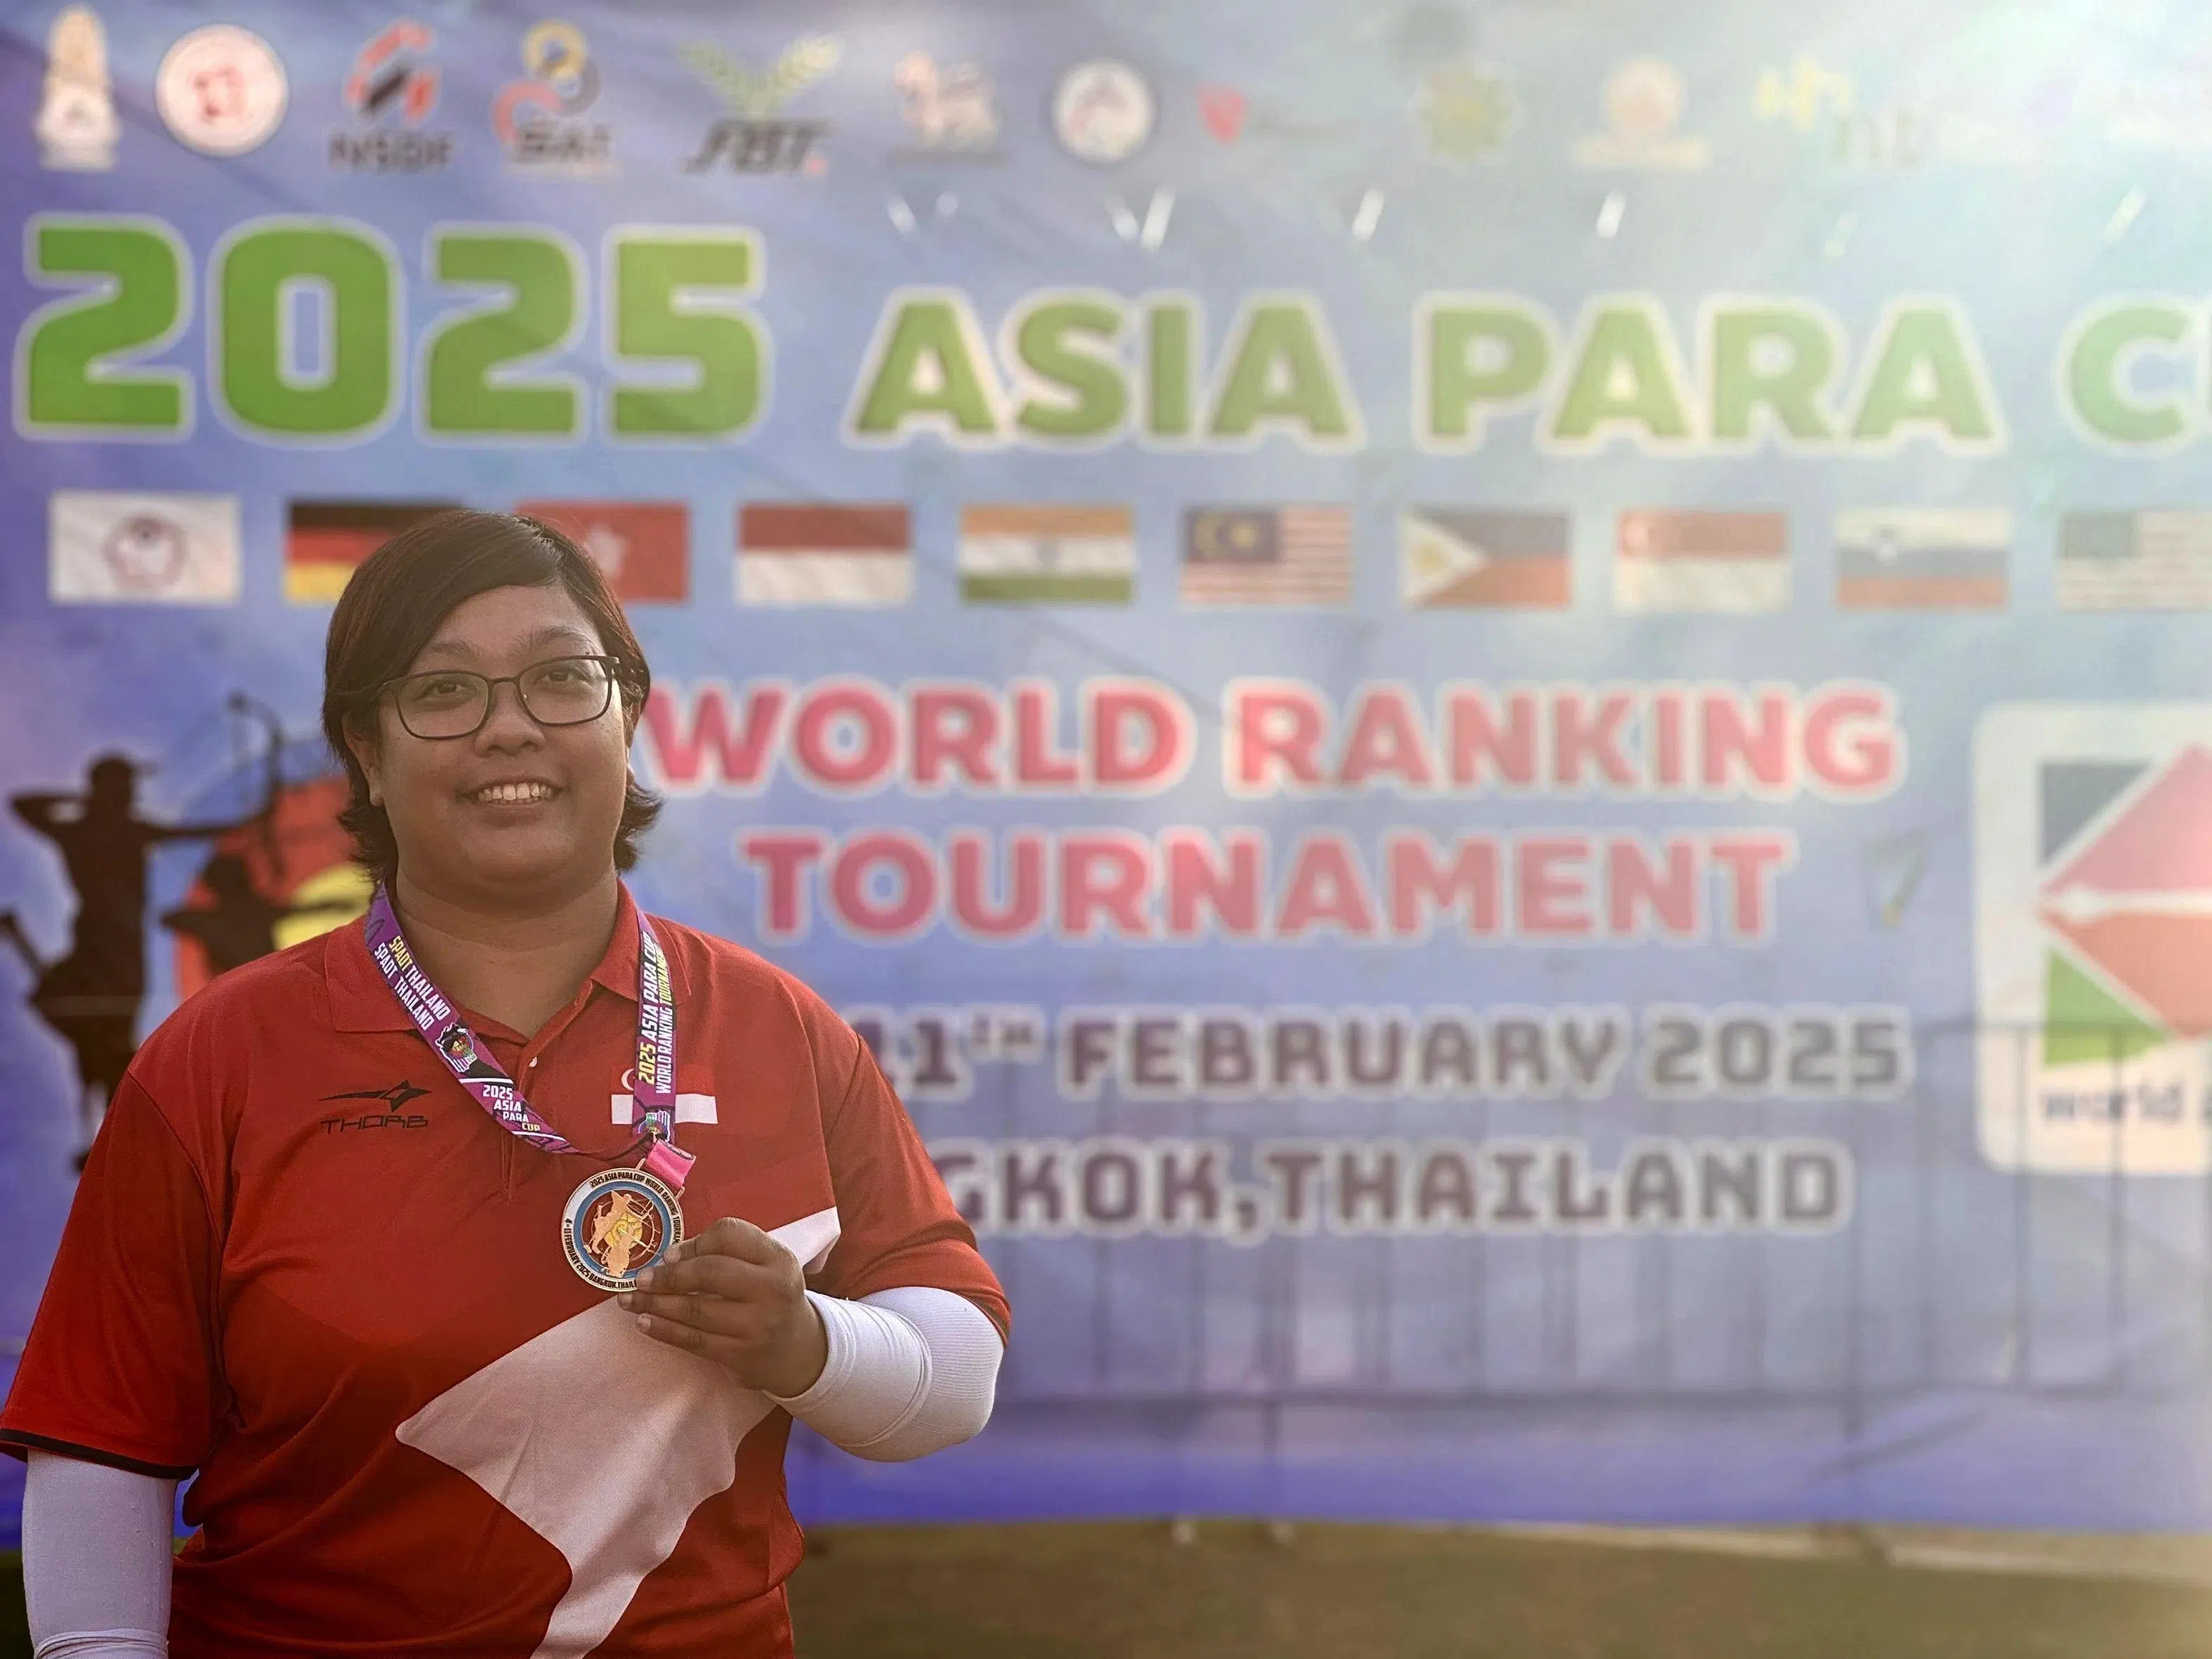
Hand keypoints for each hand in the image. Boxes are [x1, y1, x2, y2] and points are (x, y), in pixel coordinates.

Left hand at [619, 1216, 828, 1396]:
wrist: (797, 1349)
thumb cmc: (768, 1297)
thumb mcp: (763, 1266)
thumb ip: (725, 1252)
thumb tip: (670, 1255)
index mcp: (778, 1258)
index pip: (729, 1235)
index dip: (694, 1242)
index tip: (669, 1254)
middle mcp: (772, 1288)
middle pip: (710, 1272)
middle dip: (668, 1275)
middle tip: (640, 1279)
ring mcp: (757, 1324)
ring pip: (696, 1309)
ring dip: (655, 1303)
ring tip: (629, 1300)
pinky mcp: (741, 1354)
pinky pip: (693, 1340)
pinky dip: (664, 1330)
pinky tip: (644, 1322)